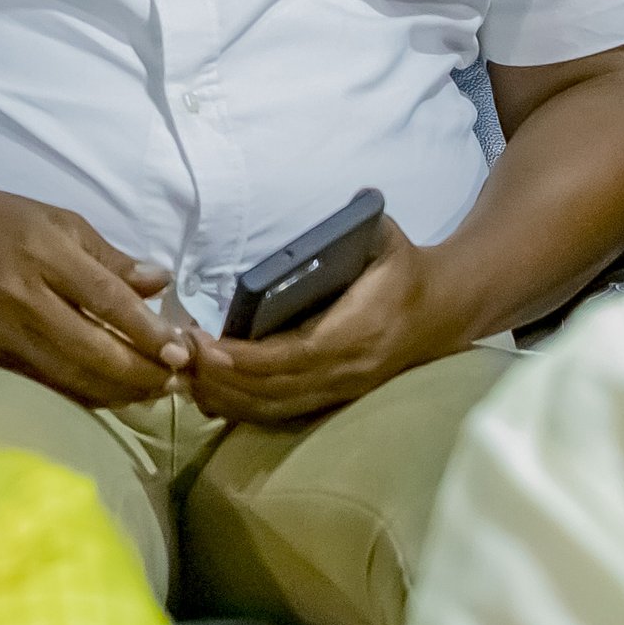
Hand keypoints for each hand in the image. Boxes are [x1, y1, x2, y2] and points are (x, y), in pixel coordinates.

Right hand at [0, 166, 193, 406]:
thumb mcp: (54, 217)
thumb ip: (108, 256)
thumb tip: (161, 283)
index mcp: (42, 250)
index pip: (108, 301)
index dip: (149, 331)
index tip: (183, 351)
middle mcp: (20, 294)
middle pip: (92, 350)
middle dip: (141, 373)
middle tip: (176, 381)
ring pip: (69, 376)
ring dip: (117, 390)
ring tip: (151, 390)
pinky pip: (43, 379)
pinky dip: (81, 390)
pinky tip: (107, 389)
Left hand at [186, 220, 471, 424]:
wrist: (445, 309)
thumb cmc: (402, 267)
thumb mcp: (382, 236)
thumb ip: (349, 225)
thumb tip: (326, 213)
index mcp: (359, 329)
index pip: (295, 355)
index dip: (247, 359)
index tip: (205, 346)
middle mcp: (350, 368)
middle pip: (276, 389)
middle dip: (222, 379)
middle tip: (178, 356)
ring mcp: (343, 389)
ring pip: (276, 407)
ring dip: (226, 397)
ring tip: (184, 374)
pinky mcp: (336, 397)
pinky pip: (284, 411)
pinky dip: (243, 407)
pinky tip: (209, 394)